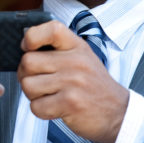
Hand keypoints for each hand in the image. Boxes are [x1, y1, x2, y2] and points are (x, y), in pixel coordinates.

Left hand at [18, 20, 128, 142]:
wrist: (118, 112)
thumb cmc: (93, 85)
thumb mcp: (81, 57)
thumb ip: (57, 49)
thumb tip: (25, 46)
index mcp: (76, 46)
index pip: (51, 29)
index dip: (32, 37)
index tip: (28, 48)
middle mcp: (75, 61)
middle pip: (28, 61)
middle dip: (26, 74)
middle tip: (38, 80)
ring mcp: (73, 82)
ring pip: (28, 85)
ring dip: (32, 94)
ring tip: (48, 94)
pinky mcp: (70, 103)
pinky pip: (36, 106)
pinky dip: (40, 110)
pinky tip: (54, 107)